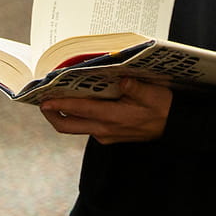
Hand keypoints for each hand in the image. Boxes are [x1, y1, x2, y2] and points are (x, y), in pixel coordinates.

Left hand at [39, 78, 172, 142]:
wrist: (174, 126)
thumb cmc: (163, 108)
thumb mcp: (153, 95)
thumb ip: (136, 88)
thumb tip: (122, 79)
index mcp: (113, 117)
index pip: (79, 110)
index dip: (59, 104)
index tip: (44, 100)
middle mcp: (104, 129)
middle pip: (67, 125)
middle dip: (51, 114)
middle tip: (41, 100)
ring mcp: (105, 134)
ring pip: (74, 126)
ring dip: (62, 114)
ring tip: (54, 97)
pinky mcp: (108, 135)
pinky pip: (85, 126)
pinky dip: (76, 115)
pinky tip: (77, 101)